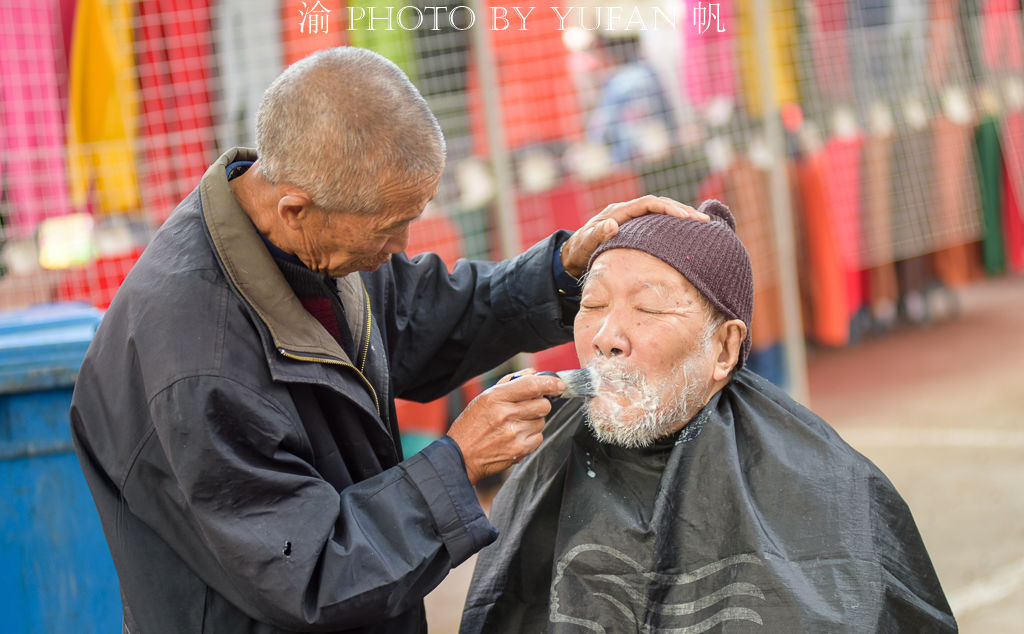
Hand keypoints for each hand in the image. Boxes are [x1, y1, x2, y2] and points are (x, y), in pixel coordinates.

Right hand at [447, 369, 564, 483]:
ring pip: (542, 422)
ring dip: (533, 422)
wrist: (461, 456)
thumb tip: (532, 373)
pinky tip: (516, 437)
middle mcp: (505, 414)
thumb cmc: (471, 425)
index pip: (532, 385)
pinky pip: (539, 438)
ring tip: (515, 426)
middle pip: (543, 405)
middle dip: (540, 405)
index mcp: (495, 397)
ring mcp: (514, 433)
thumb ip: (509, 383)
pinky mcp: (519, 450)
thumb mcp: (484, 398)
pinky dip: (531, 437)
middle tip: (527, 409)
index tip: (558, 385)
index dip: (550, 383)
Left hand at [560, 195, 709, 277]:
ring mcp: (631, 219)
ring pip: (661, 212)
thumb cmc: (579, 250)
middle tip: (703, 220)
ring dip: (681, 216)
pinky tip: (687, 232)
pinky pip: (657, 222)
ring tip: (702, 224)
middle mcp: (627, 211)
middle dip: (682, 210)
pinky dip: (672, 224)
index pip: (648, 203)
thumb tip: (612, 224)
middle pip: (660, 204)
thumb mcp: (585, 244)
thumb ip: (597, 234)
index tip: (685, 216)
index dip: (668, 207)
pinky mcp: (635, 228)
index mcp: (618, 212)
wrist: (572, 255)